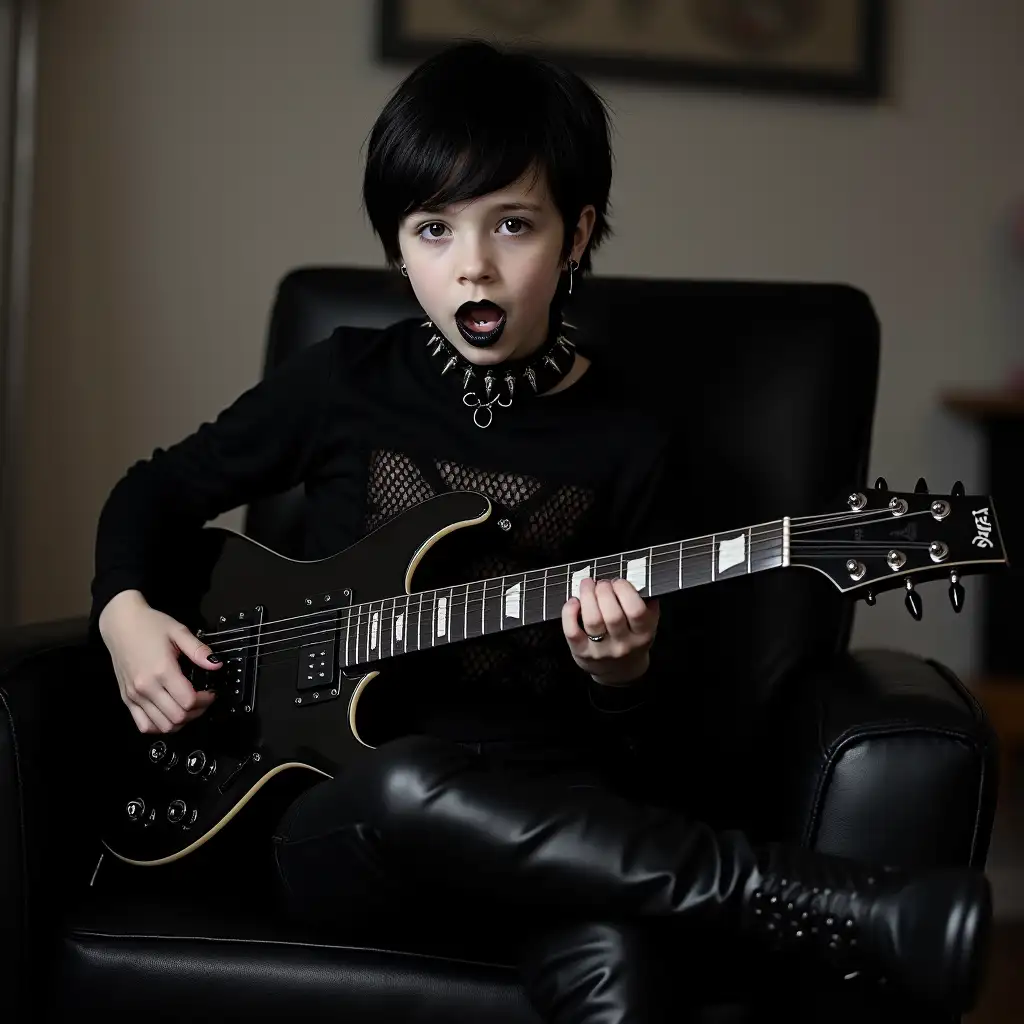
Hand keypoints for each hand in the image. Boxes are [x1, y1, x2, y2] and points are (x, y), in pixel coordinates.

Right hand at [98, 589, 220, 733]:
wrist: (120, 624)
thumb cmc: (150, 625)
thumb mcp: (178, 631)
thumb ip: (198, 650)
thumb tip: (217, 664)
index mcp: (162, 670)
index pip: (188, 701)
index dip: (205, 700)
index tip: (211, 691)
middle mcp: (146, 687)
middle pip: (177, 717)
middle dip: (197, 712)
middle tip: (203, 700)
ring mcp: (134, 696)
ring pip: (163, 726)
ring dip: (181, 722)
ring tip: (188, 707)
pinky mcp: (126, 699)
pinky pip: (144, 725)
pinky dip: (160, 726)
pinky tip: (169, 714)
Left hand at [561, 578, 658, 685]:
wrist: (620, 671)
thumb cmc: (632, 639)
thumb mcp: (647, 624)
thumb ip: (646, 604)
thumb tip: (636, 579)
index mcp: (642, 634)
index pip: (636, 610)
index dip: (625, 590)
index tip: (618, 582)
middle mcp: (623, 644)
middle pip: (613, 614)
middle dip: (604, 590)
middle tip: (601, 583)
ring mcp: (601, 650)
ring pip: (592, 620)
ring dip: (587, 596)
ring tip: (587, 585)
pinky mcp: (581, 653)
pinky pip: (572, 631)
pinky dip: (569, 612)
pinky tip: (574, 601)